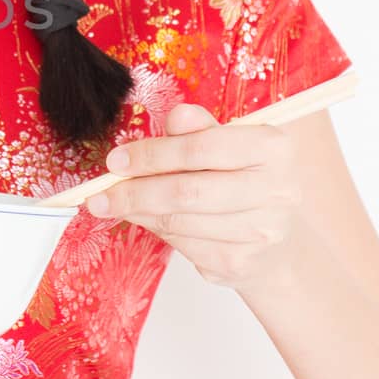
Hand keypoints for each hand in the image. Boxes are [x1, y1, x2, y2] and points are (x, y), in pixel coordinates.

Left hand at [86, 102, 303, 291]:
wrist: (277, 241)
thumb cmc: (243, 180)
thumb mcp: (226, 143)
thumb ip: (198, 129)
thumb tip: (176, 115)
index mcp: (272, 148)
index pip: (201, 148)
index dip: (152, 155)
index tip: (116, 161)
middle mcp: (276, 191)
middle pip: (187, 191)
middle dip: (135, 192)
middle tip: (100, 195)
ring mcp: (261, 232)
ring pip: (179, 222)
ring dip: (140, 213)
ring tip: (121, 204)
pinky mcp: (241, 263)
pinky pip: (183, 246)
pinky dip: (159, 232)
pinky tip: (151, 220)